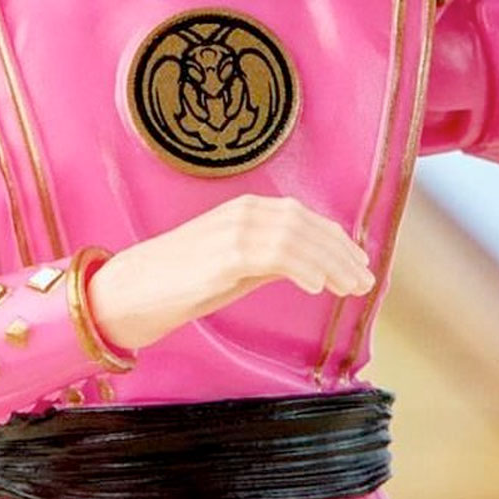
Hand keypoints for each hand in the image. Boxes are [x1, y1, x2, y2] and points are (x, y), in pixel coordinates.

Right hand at [87, 195, 374, 352]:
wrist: (133, 289)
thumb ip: (271, 259)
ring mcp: (234, 230)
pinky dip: (303, 268)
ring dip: (330, 264)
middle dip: (342, 254)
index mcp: (249, 209)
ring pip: (298, 238)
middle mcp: (245, 212)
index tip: (359, 263)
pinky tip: (319, 288)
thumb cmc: (183, 280)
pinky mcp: (225, 253)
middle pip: (308, 226)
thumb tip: (311, 268)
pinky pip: (275, 255)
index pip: (305, 218)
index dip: (337, 240)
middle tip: (365, 280)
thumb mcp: (237, 266)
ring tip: (351, 288)